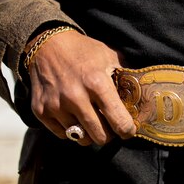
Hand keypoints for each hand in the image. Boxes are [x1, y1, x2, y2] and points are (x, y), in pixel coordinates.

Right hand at [26, 29, 135, 145]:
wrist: (47, 44)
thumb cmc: (84, 52)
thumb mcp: (110, 58)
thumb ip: (125, 79)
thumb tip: (142, 100)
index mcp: (97, 83)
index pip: (119, 121)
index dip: (127, 130)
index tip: (128, 130)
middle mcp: (75, 97)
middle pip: (100, 136)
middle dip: (109, 134)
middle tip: (110, 126)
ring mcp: (56, 105)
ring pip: (81, 138)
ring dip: (90, 133)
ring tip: (92, 120)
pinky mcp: (41, 111)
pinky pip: (63, 135)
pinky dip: (71, 131)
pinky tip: (75, 116)